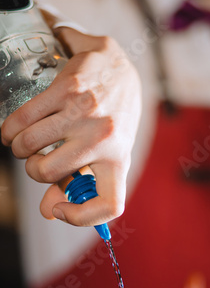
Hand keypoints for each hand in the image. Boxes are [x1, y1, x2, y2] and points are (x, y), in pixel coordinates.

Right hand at [1, 28, 141, 226]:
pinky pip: (23, 118)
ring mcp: (86, 113)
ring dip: (20, 148)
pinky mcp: (68, 90)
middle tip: (37, 159)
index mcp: (119, 161)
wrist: (119, 70)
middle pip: (49, 173)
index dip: (81, 217)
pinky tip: (14, 129)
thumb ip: (77, 184)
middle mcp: (105, 139)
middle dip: (33, 169)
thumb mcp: (105, 153)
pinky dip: (10, 129)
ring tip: (24, 144)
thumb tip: (49, 212)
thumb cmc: (112, 120)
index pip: (111, 204)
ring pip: (30, 145)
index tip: (58, 208)